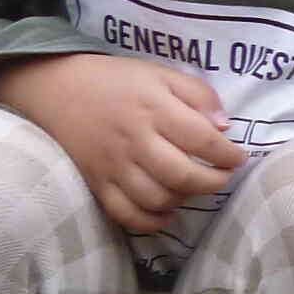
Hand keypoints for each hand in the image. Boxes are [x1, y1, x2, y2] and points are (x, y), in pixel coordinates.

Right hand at [0, 53, 244, 234]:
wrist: (55, 87)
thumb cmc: (116, 80)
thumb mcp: (161, 73)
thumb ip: (198, 94)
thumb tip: (224, 127)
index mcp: (154, 109)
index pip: (203, 140)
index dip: (228, 154)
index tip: (238, 157)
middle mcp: (134, 140)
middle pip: (182, 175)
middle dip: (214, 181)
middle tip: (223, 176)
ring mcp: (112, 165)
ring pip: (156, 197)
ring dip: (184, 199)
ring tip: (193, 187)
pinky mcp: (95, 182)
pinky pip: (125, 214)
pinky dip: (151, 220)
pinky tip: (167, 211)